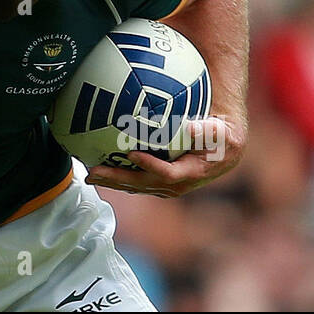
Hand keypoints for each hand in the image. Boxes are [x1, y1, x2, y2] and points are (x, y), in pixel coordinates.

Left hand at [82, 117, 244, 197]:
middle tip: (93, 172)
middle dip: (117, 180)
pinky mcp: (158, 182)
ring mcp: (165, 186)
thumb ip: (207, 131)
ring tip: (89, 175)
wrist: (223, 151)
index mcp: (191, 172)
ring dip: (112, 181)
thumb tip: (191, 127)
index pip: (167, 173)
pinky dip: (117, 176)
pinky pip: (135, 181)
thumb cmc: (221, 137)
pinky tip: (100, 169)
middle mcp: (176, 185)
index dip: (150, 166)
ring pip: (135, 186)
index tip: (131, 153)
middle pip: (142, 184)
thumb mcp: (219, 132)